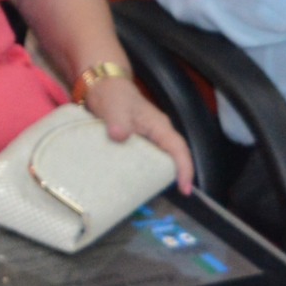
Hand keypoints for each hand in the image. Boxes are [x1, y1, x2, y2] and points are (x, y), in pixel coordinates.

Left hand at [80, 73, 194, 193]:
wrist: (101, 88)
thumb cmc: (112, 95)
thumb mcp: (115, 107)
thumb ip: (118, 121)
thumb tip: (119, 135)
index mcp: (159, 126)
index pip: (178, 149)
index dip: (185, 168)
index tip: (185, 189)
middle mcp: (158, 134)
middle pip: (173, 158)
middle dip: (176, 178)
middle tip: (172, 198)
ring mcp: (148, 140)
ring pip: (160, 161)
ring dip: (158, 177)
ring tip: (151, 196)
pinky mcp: (137, 144)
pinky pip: (145, 161)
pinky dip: (143, 173)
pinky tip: (134, 185)